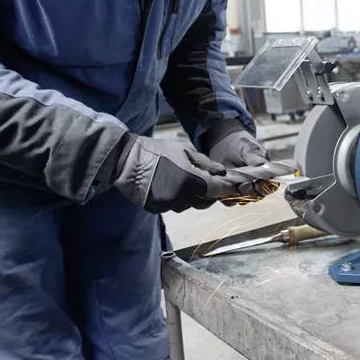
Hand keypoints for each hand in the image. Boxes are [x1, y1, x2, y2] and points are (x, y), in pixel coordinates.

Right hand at [108, 135, 238, 212]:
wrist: (126, 160)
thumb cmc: (157, 151)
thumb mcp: (184, 151)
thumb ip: (205, 164)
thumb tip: (222, 173)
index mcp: (190, 180)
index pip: (217, 190)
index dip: (226, 189)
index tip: (233, 187)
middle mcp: (181, 197)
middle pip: (205, 201)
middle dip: (209, 193)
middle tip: (208, 181)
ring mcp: (167, 205)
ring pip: (189, 205)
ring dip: (192, 196)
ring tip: (183, 179)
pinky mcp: (156, 209)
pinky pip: (173, 206)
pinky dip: (176, 199)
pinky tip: (169, 185)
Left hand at [209, 131, 276, 200]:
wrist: (223, 141)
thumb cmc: (240, 143)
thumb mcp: (248, 148)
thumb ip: (255, 158)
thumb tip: (263, 164)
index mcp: (265, 174)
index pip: (270, 186)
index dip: (265, 187)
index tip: (257, 183)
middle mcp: (255, 183)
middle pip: (257, 196)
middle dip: (250, 192)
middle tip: (243, 185)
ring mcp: (242, 187)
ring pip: (244, 199)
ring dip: (239, 197)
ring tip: (233, 188)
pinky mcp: (229, 189)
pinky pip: (229, 199)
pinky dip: (227, 198)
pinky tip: (223, 191)